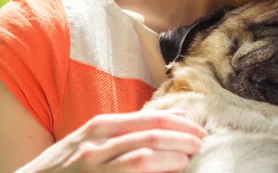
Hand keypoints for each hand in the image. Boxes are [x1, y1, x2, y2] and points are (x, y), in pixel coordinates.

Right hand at [17, 109, 205, 172]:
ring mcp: (96, 164)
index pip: (151, 118)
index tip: (198, 128)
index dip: (180, 122)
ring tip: (191, 156)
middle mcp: (99, 142)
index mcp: (102, 125)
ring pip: (145, 154)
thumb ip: (124, 130)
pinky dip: (155, 169)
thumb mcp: (90, 139)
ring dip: (174, 155)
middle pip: (153, 134)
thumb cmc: (65, 164)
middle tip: (202, 142)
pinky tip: (171, 169)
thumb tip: (170, 121)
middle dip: (183, 137)